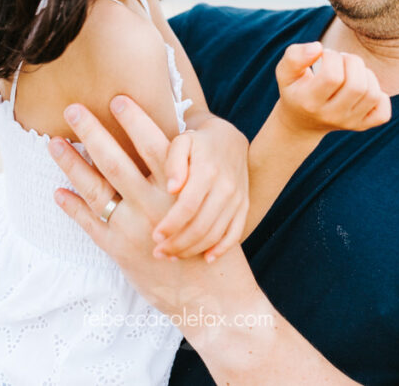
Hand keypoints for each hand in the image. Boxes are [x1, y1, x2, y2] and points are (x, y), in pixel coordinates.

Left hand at [48, 96, 258, 324]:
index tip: (116, 97)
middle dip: (91, 131)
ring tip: (54, 143)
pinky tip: (58, 190)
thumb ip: (183, 178)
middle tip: (72, 108)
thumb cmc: (211, 245)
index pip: (151, 143)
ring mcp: (133, 228)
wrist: (212, 296)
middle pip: (114, 160)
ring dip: (71, 163)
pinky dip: (71, 206)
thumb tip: (166, 143)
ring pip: (94, 188)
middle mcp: (153, 205)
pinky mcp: (119, 251)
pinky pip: (89, 223)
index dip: (133, 119)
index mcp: (177, 190)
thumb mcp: (206, 205)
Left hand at [152, 121, 249, 261]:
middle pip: (201, 225)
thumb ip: (173, 162)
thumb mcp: (181, 142)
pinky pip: (235, 233)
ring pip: (216, 234)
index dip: (171, 225)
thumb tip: (172, 188)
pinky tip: (206, 259)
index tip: (155, 237)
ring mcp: (237, 199)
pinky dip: (222, 249)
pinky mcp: (244, 206)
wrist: (229, 139)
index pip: (188, 206)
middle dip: (178, 244)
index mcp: (207, 171)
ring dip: (194, 249)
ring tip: (173, 256)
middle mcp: (226, 187)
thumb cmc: (196, 143)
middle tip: (158, 253)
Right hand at [275, 42, 390, 134]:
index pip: (332, 77)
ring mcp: (348, 123)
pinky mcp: (362, 126)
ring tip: (351, 71)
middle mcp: (330, 116)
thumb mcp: (285, 72)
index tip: (325, 55)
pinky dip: (380, 97)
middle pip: (356, 86)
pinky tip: (364, 89)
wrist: (301, 122)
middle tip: (341, 61)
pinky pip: (383, 113)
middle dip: (352, 62)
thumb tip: (318, 48)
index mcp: (309, 102)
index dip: (332, 57)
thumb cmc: (296, 89)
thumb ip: (295, 56)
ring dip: (366, 74)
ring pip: (372, 95)